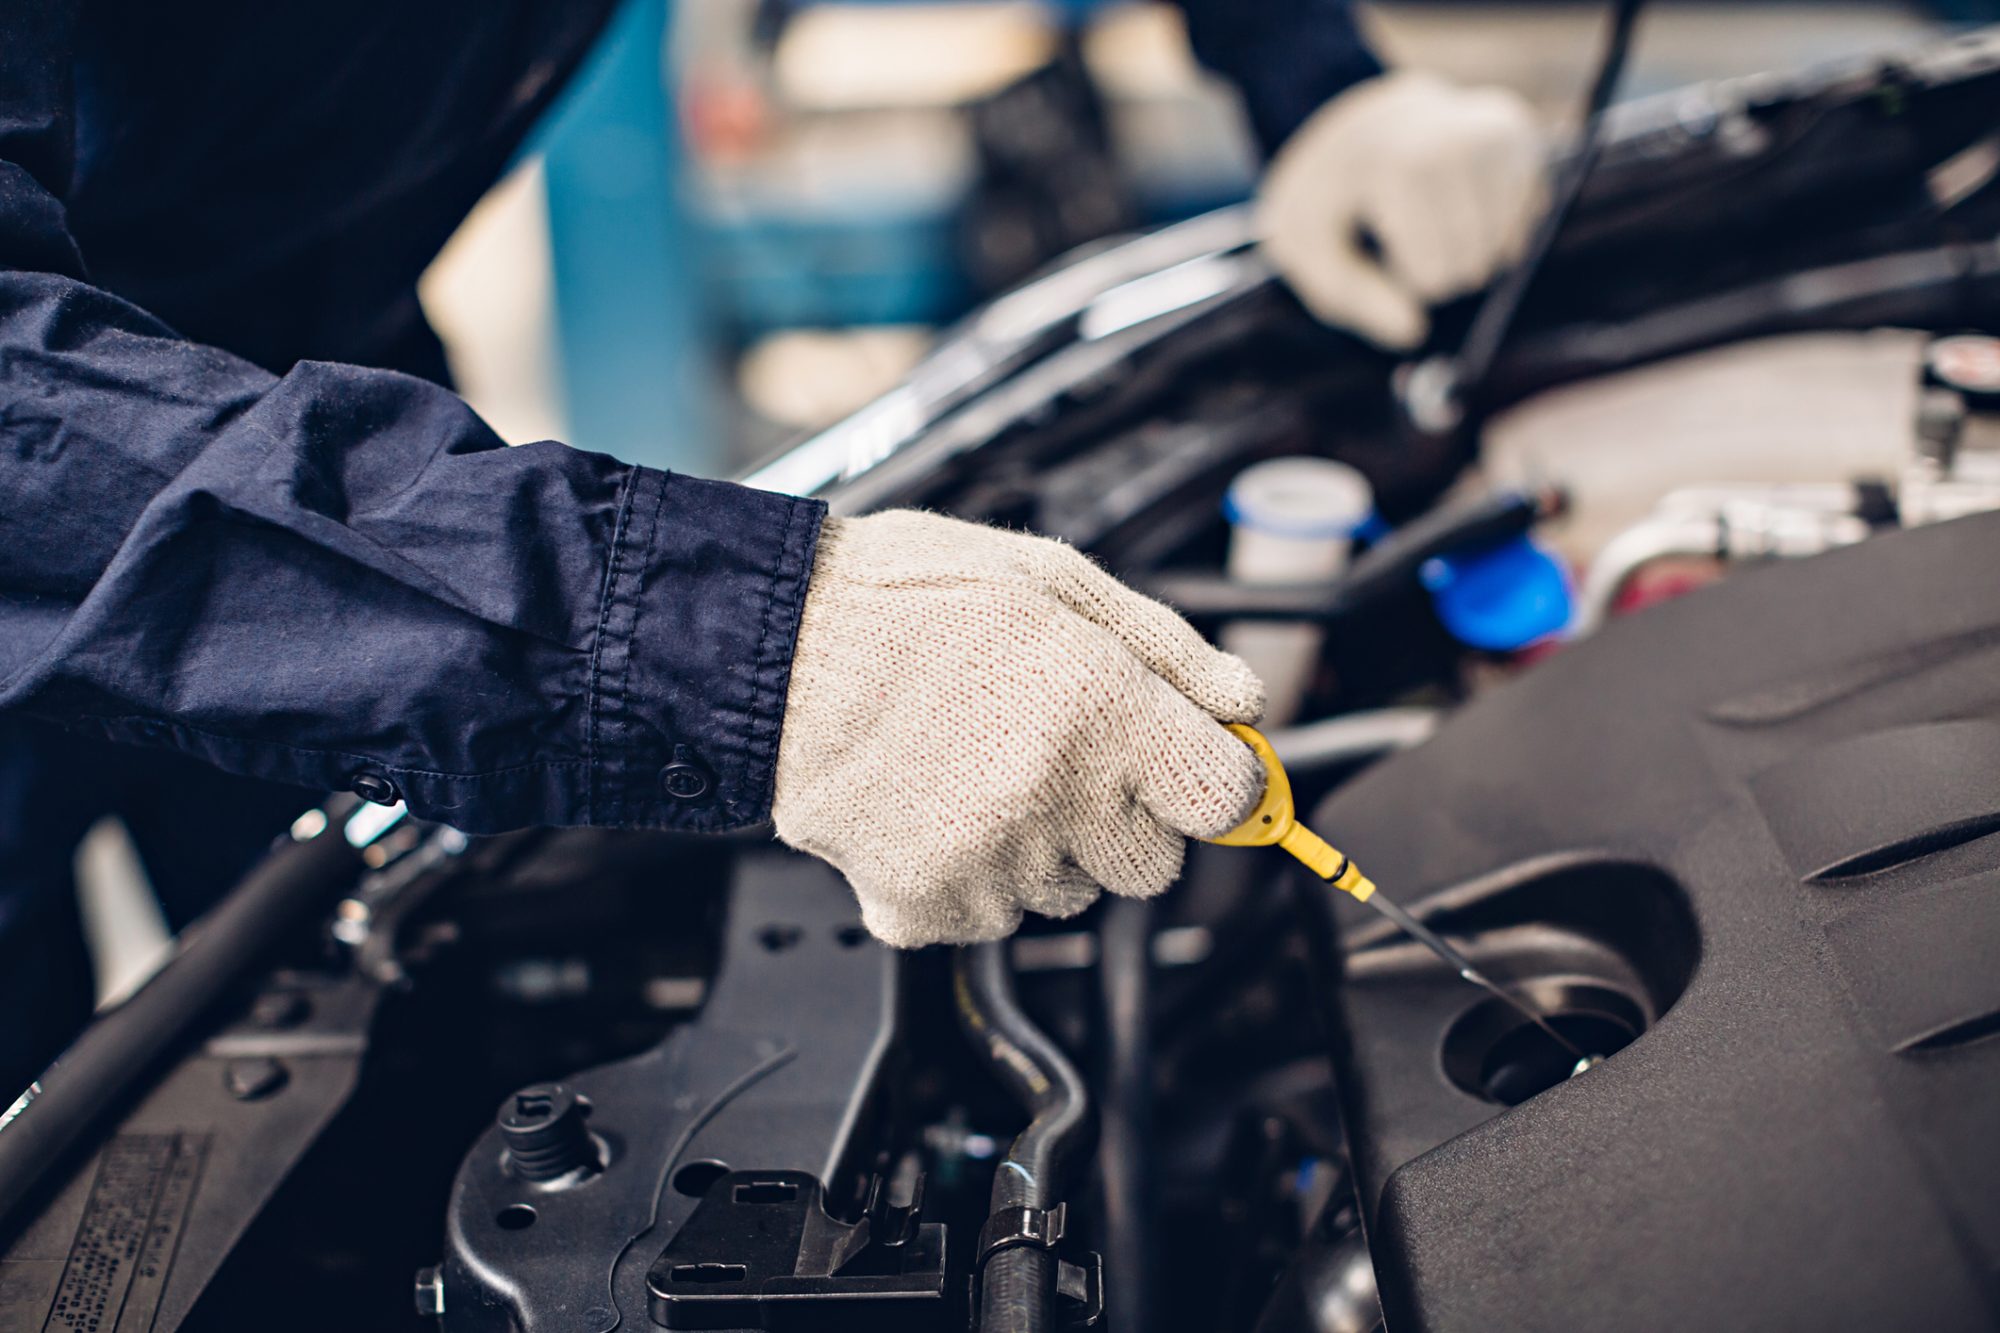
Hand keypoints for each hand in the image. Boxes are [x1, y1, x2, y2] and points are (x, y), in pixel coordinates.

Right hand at [773, 511, 1265, 946]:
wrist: (766, 648)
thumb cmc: (902, 598)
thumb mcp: (1053, 577)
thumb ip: (1167, 649)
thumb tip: (1242, 704)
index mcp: (1099, 710)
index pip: (1224, 799)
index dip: (1213, 779)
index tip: (1196, 767)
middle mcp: (1052, 799)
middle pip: (1153, 864)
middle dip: (1124, 815)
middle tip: (1059, 750)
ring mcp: (987, 865)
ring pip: (1071, 894)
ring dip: (1047, 846)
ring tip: (978, 765)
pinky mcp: (925, 908)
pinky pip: (991, 918)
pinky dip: (973, 876)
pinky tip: (935, 804)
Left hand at [1258, 71, 1546, 349]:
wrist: (1358, 120)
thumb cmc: (1331, 193)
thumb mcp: (1306, 246)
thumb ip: (1352, 296)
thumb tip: (1413, 333)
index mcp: (1404, 167)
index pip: (1436, 279)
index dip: (1402, 278)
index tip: (1378, 240)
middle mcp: (1465, 142)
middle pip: (1474, 268)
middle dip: (1438, 268)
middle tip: (1405, 228)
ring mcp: (1501, 134)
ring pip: (1505, 252)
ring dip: (1468, 251)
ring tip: (1430, 214)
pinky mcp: (1524, 136)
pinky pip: (1526, 224)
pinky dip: (1494, 227)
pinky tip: (1459, 199)